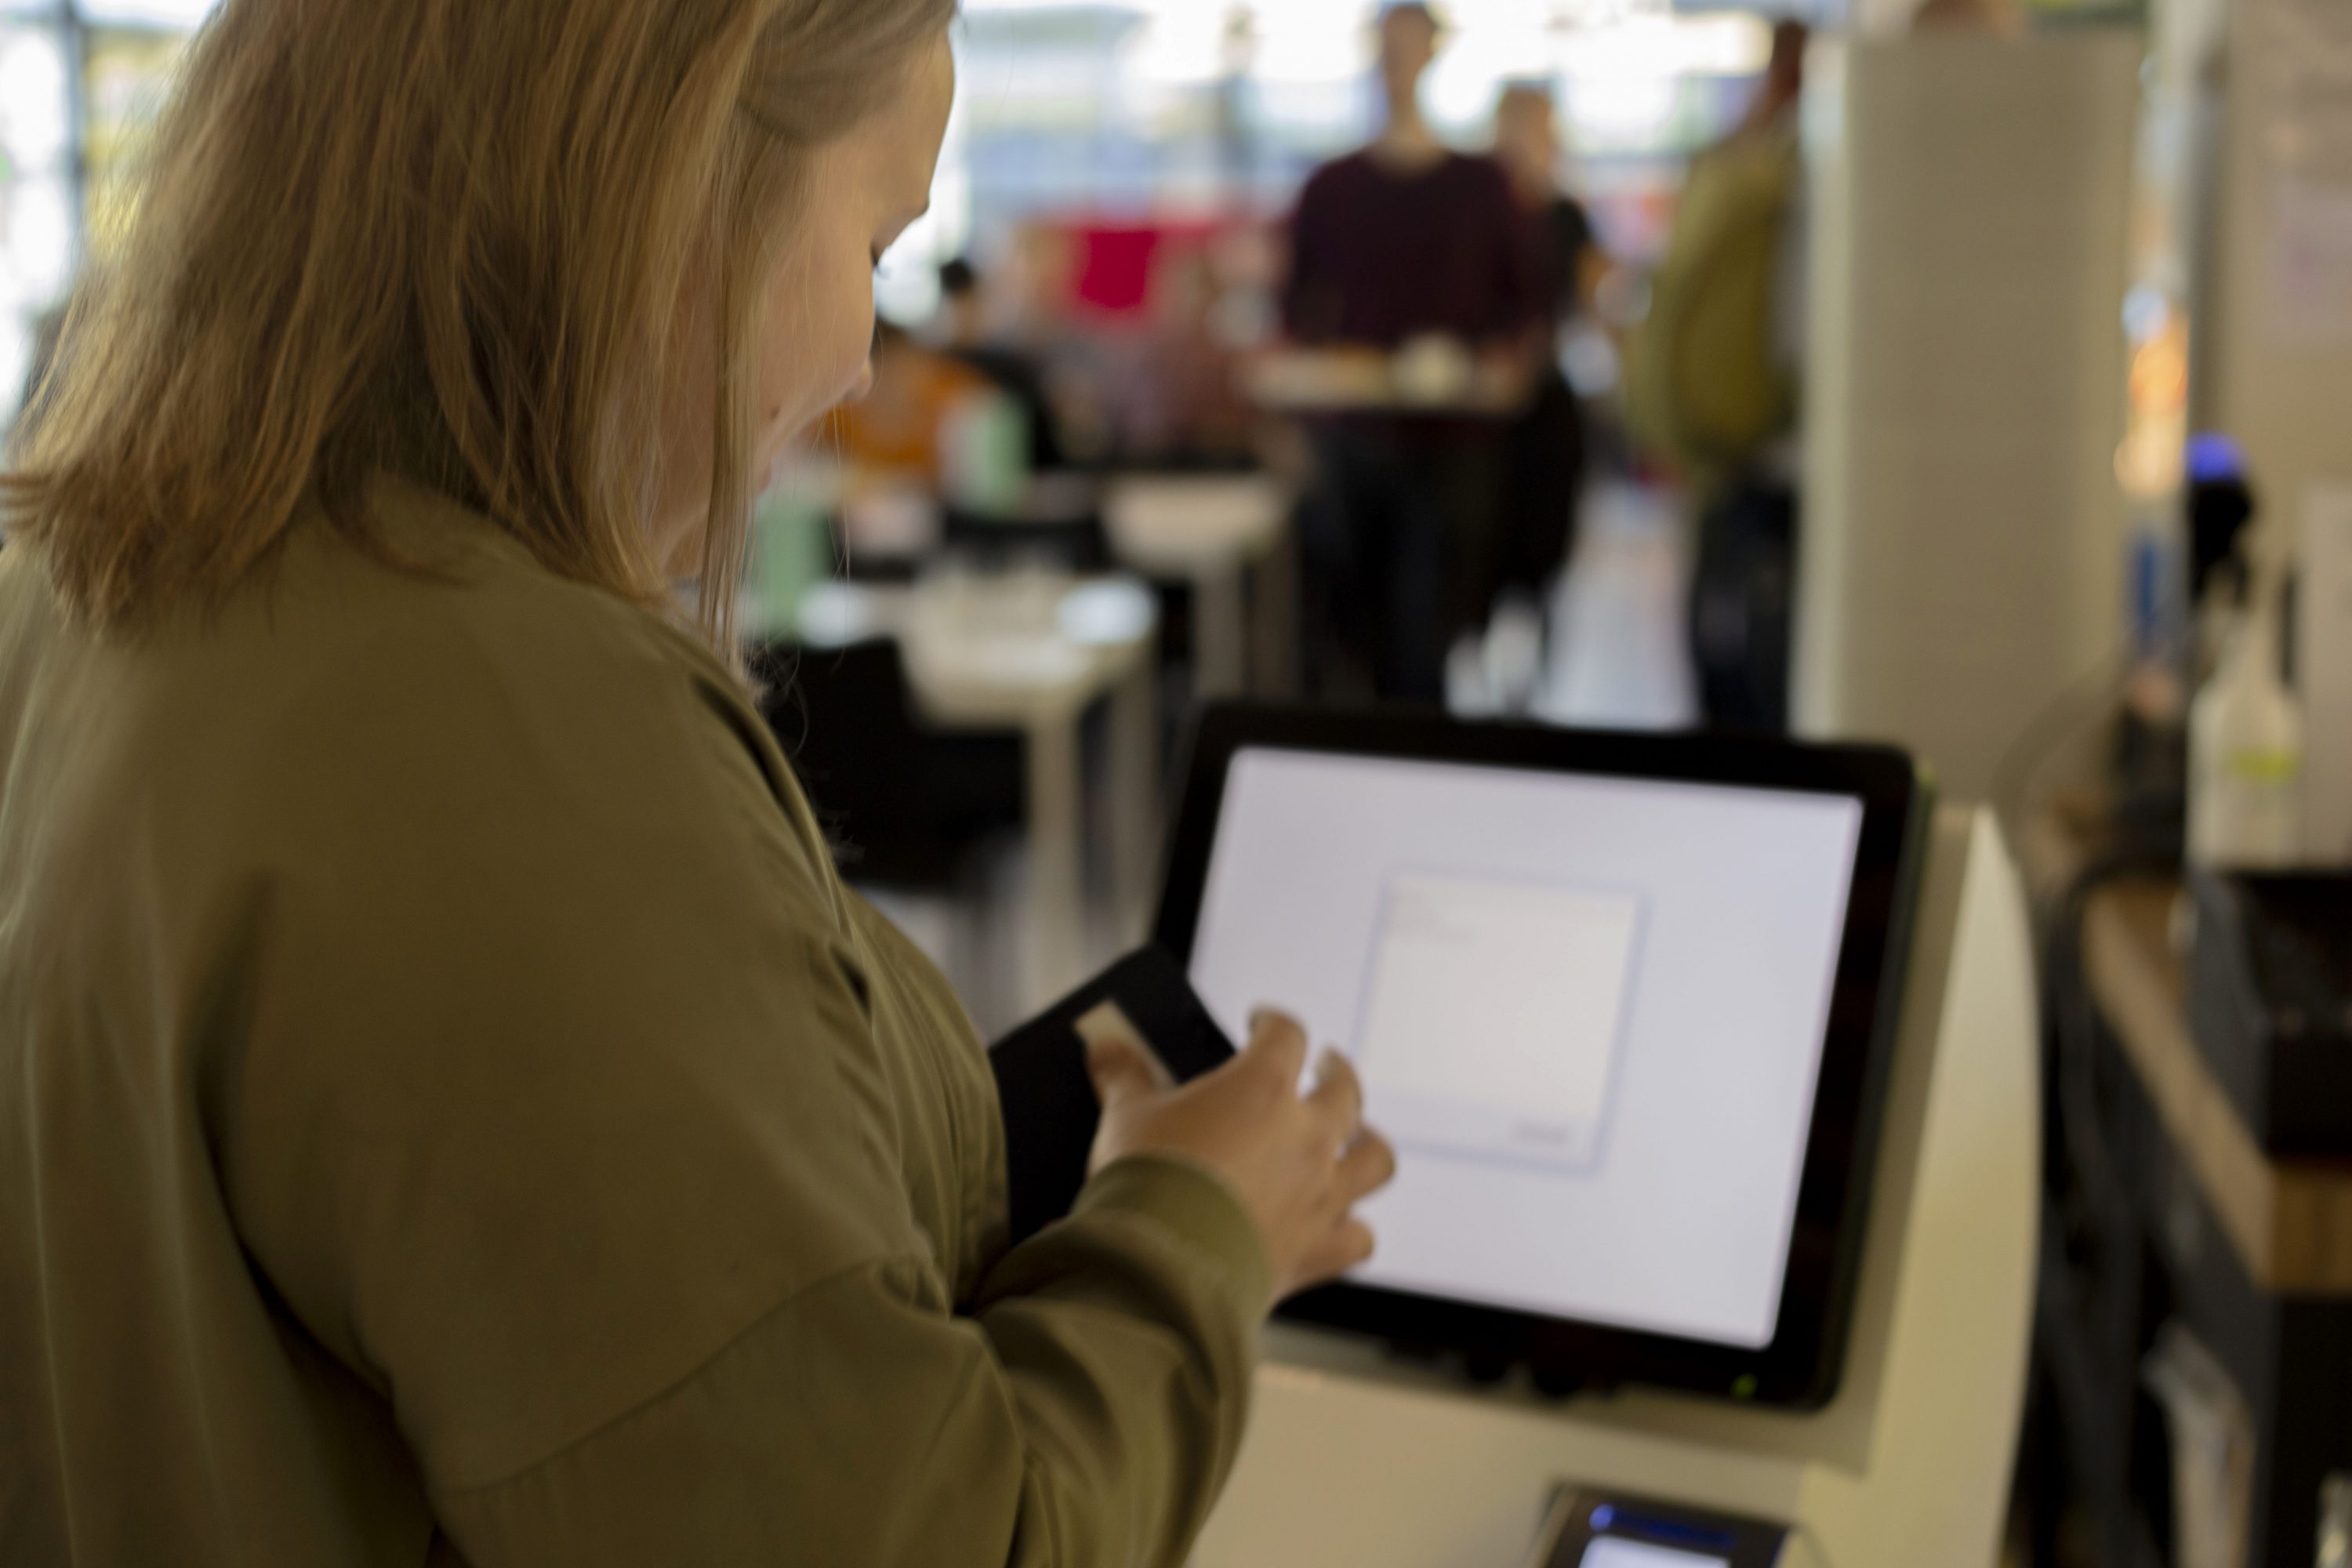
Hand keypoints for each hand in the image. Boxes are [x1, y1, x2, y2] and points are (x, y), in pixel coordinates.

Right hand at [1082, 1006, 1397, 1305]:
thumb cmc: (1146, 1181)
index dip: (1273, 1024)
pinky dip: (1354, 1227)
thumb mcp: (1125, 1117)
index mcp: (1263, 1087)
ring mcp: (1322, 1192)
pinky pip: (1359, 1236)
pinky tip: (1343, 1223)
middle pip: (1345, 1089)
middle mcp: (1307, 1134)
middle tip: (1325, 1066)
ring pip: (1375, 1159)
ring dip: (1368, 1144)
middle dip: (1336, 1072)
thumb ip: (1124, 1076)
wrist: (1162, 1266)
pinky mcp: (1319, 1249)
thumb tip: (1105, 1049)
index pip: (1285, 1035)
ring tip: (1359, 1137)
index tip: (1261, 1024)